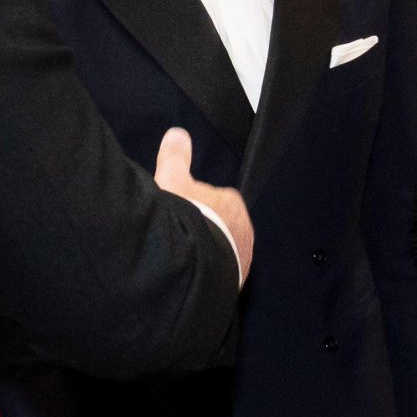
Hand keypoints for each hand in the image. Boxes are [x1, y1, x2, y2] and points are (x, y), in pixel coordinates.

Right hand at [154, 127, 253, 284]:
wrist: (192, 263)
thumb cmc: (184, 218)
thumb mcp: (172, 180)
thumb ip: (175, 157)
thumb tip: (177, 134)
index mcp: (232, 203)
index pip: (216, 199)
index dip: (196, 203)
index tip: (182, 209)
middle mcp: (244, 231)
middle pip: (220, 226)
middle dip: (204, 229)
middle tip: (180, 234)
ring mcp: (242, 258)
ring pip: (222, 251)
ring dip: (206, 252)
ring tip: (184, 255)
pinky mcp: (234, 281)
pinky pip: (220, 272)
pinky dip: (208, 271)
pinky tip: (191, 271)